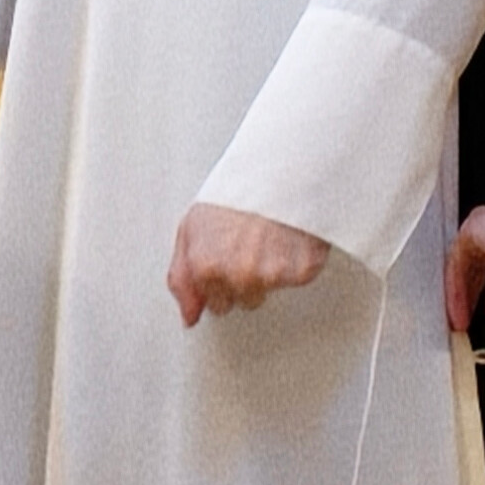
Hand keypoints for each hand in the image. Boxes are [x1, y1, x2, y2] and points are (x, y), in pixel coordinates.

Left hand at [168, 204, 328, 326]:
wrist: (275, 168)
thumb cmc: (234, 192)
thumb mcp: (190, 228)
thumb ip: (182, 279)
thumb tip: (189, 317)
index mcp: (206, 268)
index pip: (216, 305)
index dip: (222, 281)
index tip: (228, 258)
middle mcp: (238, 276)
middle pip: (244, 301)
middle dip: (244, 280)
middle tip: (248, 245)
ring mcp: (272, 275)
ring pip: (269, 292)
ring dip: (268, 273)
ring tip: (267, 238)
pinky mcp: (302, 270)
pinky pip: (297, 280)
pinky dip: (295, 262)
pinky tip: (286, 238)